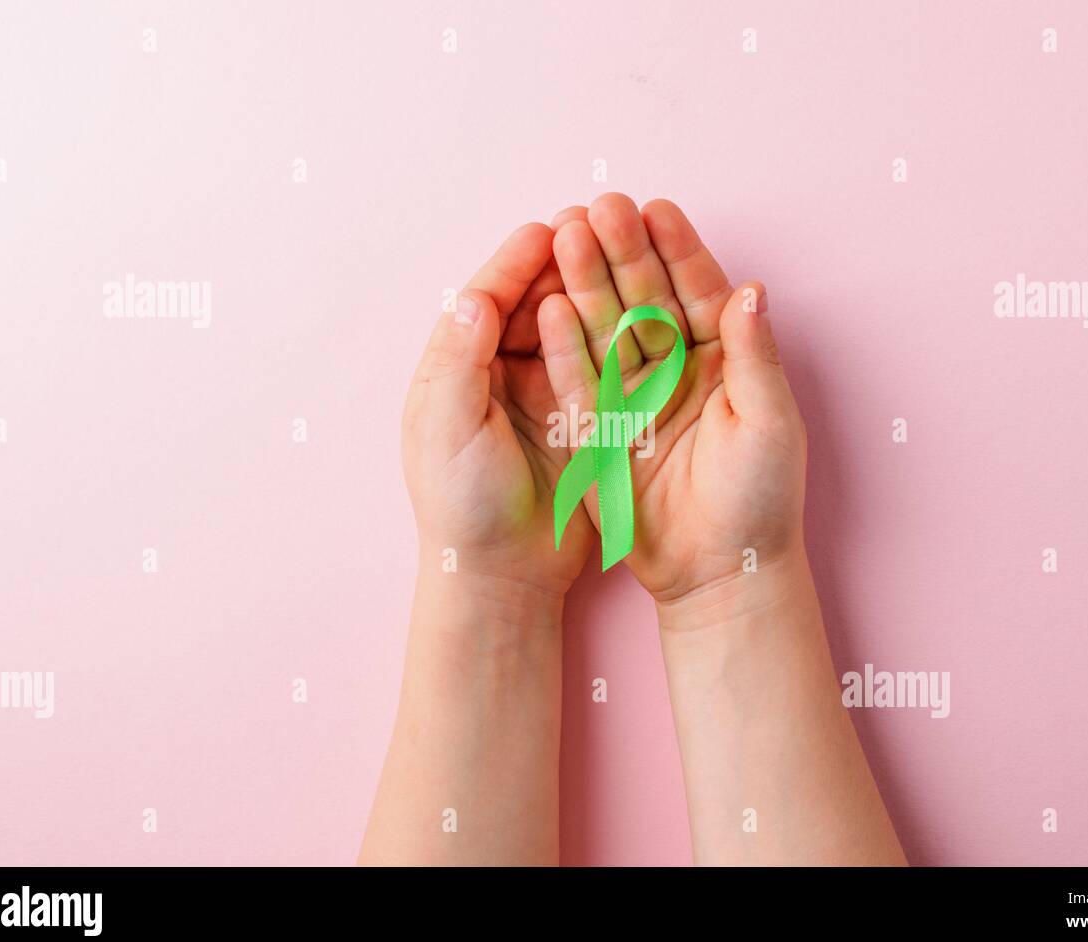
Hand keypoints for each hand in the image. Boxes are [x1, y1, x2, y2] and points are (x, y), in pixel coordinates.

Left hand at [402, 221, 594, 601]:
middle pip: (532, 302)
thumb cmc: (462, 504)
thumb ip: (459, 360)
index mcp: (457, 368)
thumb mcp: (447, 428)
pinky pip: (598, 363)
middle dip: (561, 262)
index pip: (486, 299)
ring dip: (592, 287)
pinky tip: (640, 307)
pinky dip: (615, 333)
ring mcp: (540, 393)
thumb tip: (473, 295)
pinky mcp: (578, 417)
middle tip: (597, 224)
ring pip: (569, 326)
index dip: (517, 263)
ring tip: (622, 249)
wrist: (501, 572)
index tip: (550, 229)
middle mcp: (498, 372)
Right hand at [536, 194, 806, 605]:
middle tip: (600, 206)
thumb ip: (755, 355)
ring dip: (587, 284)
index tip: (656, 208)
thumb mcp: (769, 423)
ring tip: (566, 236)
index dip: (678, 251)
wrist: (717, 571)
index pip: (699, 292)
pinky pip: (580, 381)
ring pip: (607, 330)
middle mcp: (677, 369)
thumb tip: (751, 288)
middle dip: (623, 252)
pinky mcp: (601, 428)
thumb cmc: (760, 500)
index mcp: (723, 360)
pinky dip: (564, 347)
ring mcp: (636, 396)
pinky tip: (549, 307)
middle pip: (646, 299)